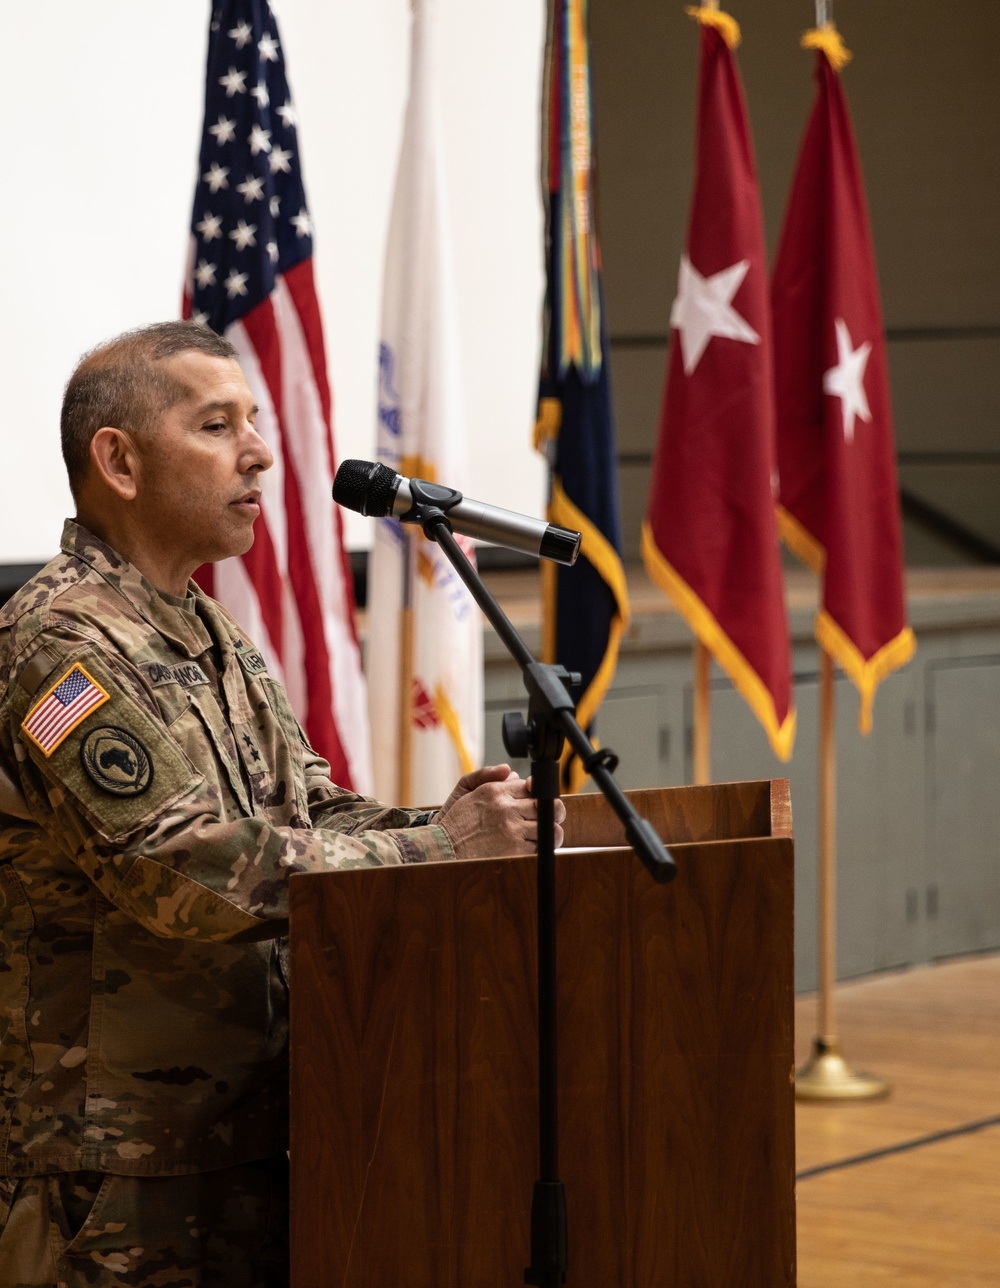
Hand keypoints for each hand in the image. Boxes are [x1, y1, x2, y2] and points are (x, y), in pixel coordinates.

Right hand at [433, 764, 565, 858]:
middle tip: (547, 819)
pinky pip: (540, 848)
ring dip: (549, 833)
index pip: (530, 787)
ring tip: (542, 836)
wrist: (442, 851)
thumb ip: (486, 775)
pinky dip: (540, 849)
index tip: (537, 803)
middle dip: (550, 812)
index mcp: (494, 792)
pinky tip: (531, 848)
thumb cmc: (454, 824)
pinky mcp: (515, 852)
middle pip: (545, 805)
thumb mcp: (464, 792)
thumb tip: (509, 771)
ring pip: (549, 828)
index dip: (538, 795)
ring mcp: (512, 830)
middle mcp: (505, 809)